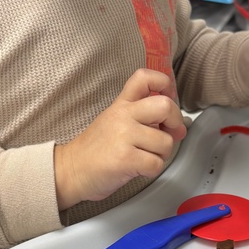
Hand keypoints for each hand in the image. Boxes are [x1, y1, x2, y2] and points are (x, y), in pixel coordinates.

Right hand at [54, 69, 186, 208]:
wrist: (70, 170)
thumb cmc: (96, 149)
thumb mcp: (114, 120)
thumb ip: (142, 116)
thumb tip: (178, 125)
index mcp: (122, 104)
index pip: (144, 77)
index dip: (164, 83)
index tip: (167, 97)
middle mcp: (123, 116)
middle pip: (165, 106)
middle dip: (175, 122)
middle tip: (168, 133)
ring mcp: (124, 136)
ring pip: (165, 142)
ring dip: (161, 154)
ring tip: (145, 157)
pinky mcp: (125, 159)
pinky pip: (156, 164)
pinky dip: (152, 171)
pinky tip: (138, 169)